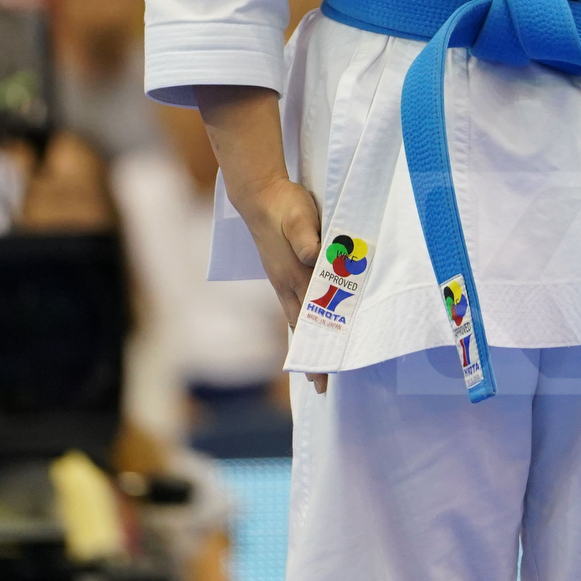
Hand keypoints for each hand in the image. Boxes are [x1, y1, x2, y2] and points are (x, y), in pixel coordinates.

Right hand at [231, 174, 329, 394]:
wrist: (260, 195)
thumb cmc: (285, 205)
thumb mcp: (299, 216)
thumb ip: (305, 236)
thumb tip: (313, 256)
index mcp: (294, 276)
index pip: (308, 321)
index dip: (315, 348)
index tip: (320, 375)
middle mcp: (287, 284)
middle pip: (302, 327)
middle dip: (311, 356)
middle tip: (320, 385)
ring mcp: (282, 279)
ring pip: (297, 318)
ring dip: (307, 341)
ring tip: (313, 365)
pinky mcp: (282, 271)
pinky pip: (294, 304)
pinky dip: (302, 321)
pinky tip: (305, 327)